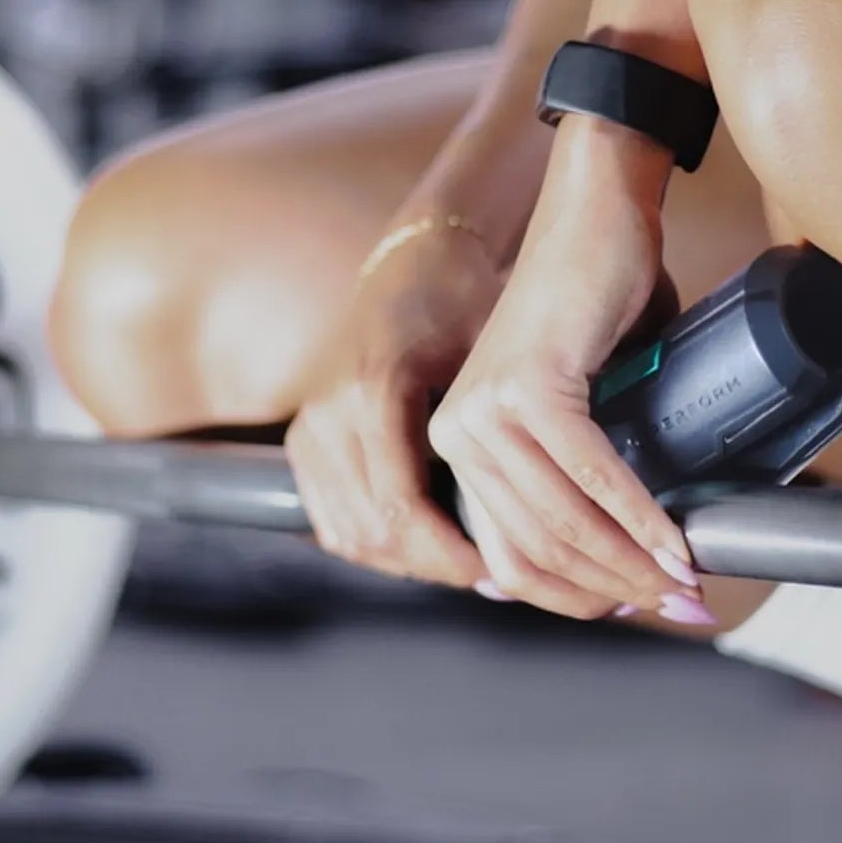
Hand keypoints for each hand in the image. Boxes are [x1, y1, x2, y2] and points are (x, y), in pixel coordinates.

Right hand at [285, 222, 499, 587]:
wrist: (414, 262)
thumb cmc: (465, 304)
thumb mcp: (488, 357)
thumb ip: (497, 434)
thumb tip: (540, 519)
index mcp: (372, 390)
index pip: (402, 508)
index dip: (451, 553)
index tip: (500, 573)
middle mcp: (327, 412)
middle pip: (375, 530)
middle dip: (436, 566)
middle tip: (494, 580)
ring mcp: (306, 428)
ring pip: (350, 534)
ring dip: (407, 563)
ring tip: (464, 568)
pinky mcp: (300, 441)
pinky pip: (331, 521)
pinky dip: (375, 546)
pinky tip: (423, 551)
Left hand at [428, 120, 708, 622]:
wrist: (600, 214)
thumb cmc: (597, 303)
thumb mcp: (576, 407)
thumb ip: (574, 473)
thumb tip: (623, 558)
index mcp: (458, 445)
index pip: (508, 556)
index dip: (575, 596)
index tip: (638, 608)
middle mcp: (457, 433)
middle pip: (536, 550)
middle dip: (614, 591)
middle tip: (682, 608)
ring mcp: (485, 411)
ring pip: (563, 522)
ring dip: (633, 564)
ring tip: (689, 585)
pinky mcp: (530, 387)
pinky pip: (590, 476)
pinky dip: (640, 519)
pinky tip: (676, 544)